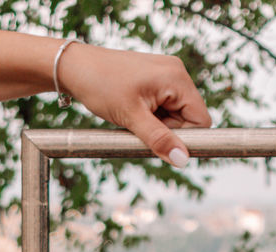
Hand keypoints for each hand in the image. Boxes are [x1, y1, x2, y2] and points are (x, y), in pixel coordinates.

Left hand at [59, 45, 210, 163]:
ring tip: (133, 118)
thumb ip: (159, 139)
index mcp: (177, 78)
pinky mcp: (155, 81)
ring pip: (174, 117)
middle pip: (188, 120)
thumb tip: (183, 160)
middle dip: (167, 131)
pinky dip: (151, 118)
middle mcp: (176, 74)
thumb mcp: (131, 117)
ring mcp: (165, 76)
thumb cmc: (101, 85)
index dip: (186, 138)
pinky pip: (163, 109)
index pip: (201, 120)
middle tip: (140, 127)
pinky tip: (133, 112)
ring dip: (157, 126)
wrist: (74, 67)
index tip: (162, 143)